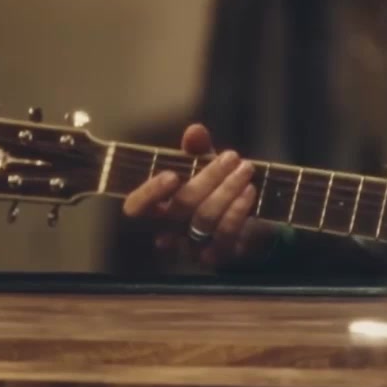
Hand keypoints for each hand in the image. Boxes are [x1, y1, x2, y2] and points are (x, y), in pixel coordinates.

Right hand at [122, 124, 276, 268]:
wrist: (243, 225)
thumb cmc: (212, 192)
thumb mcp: (203, 168)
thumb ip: (196, 150)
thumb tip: (195, 131)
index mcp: (156, 208)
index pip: (136, 208)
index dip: (149, 193)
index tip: (172, 175)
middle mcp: (169, 232)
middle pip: (182, 206)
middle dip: (208, 177)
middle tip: (231, 156)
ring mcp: (193, 247)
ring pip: (205, 219)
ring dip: (228, 190)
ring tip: (245, 168)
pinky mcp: (218, 255)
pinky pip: (226, 233)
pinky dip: (238, 209)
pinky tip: (249, 190)